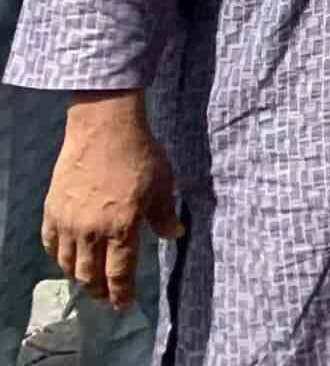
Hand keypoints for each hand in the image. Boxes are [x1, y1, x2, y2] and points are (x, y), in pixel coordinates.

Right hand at [41, 92, 180, 311]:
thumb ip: (164, 214)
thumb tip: (175, 234)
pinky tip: (67, 257)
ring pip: (68, 264)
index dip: (122, 293)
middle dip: (100, 290)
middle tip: (107, 294)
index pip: (120, 273)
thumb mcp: (163, 184)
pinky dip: (58, 256)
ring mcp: (68, 222)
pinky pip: (50, 244)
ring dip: (79, 276)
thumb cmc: (140, 154)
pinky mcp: (52, 210)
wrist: (105, 129)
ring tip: (89, 279)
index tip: (124, 304)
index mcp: (122, 227)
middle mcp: (91, 231)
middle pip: (90, 275)